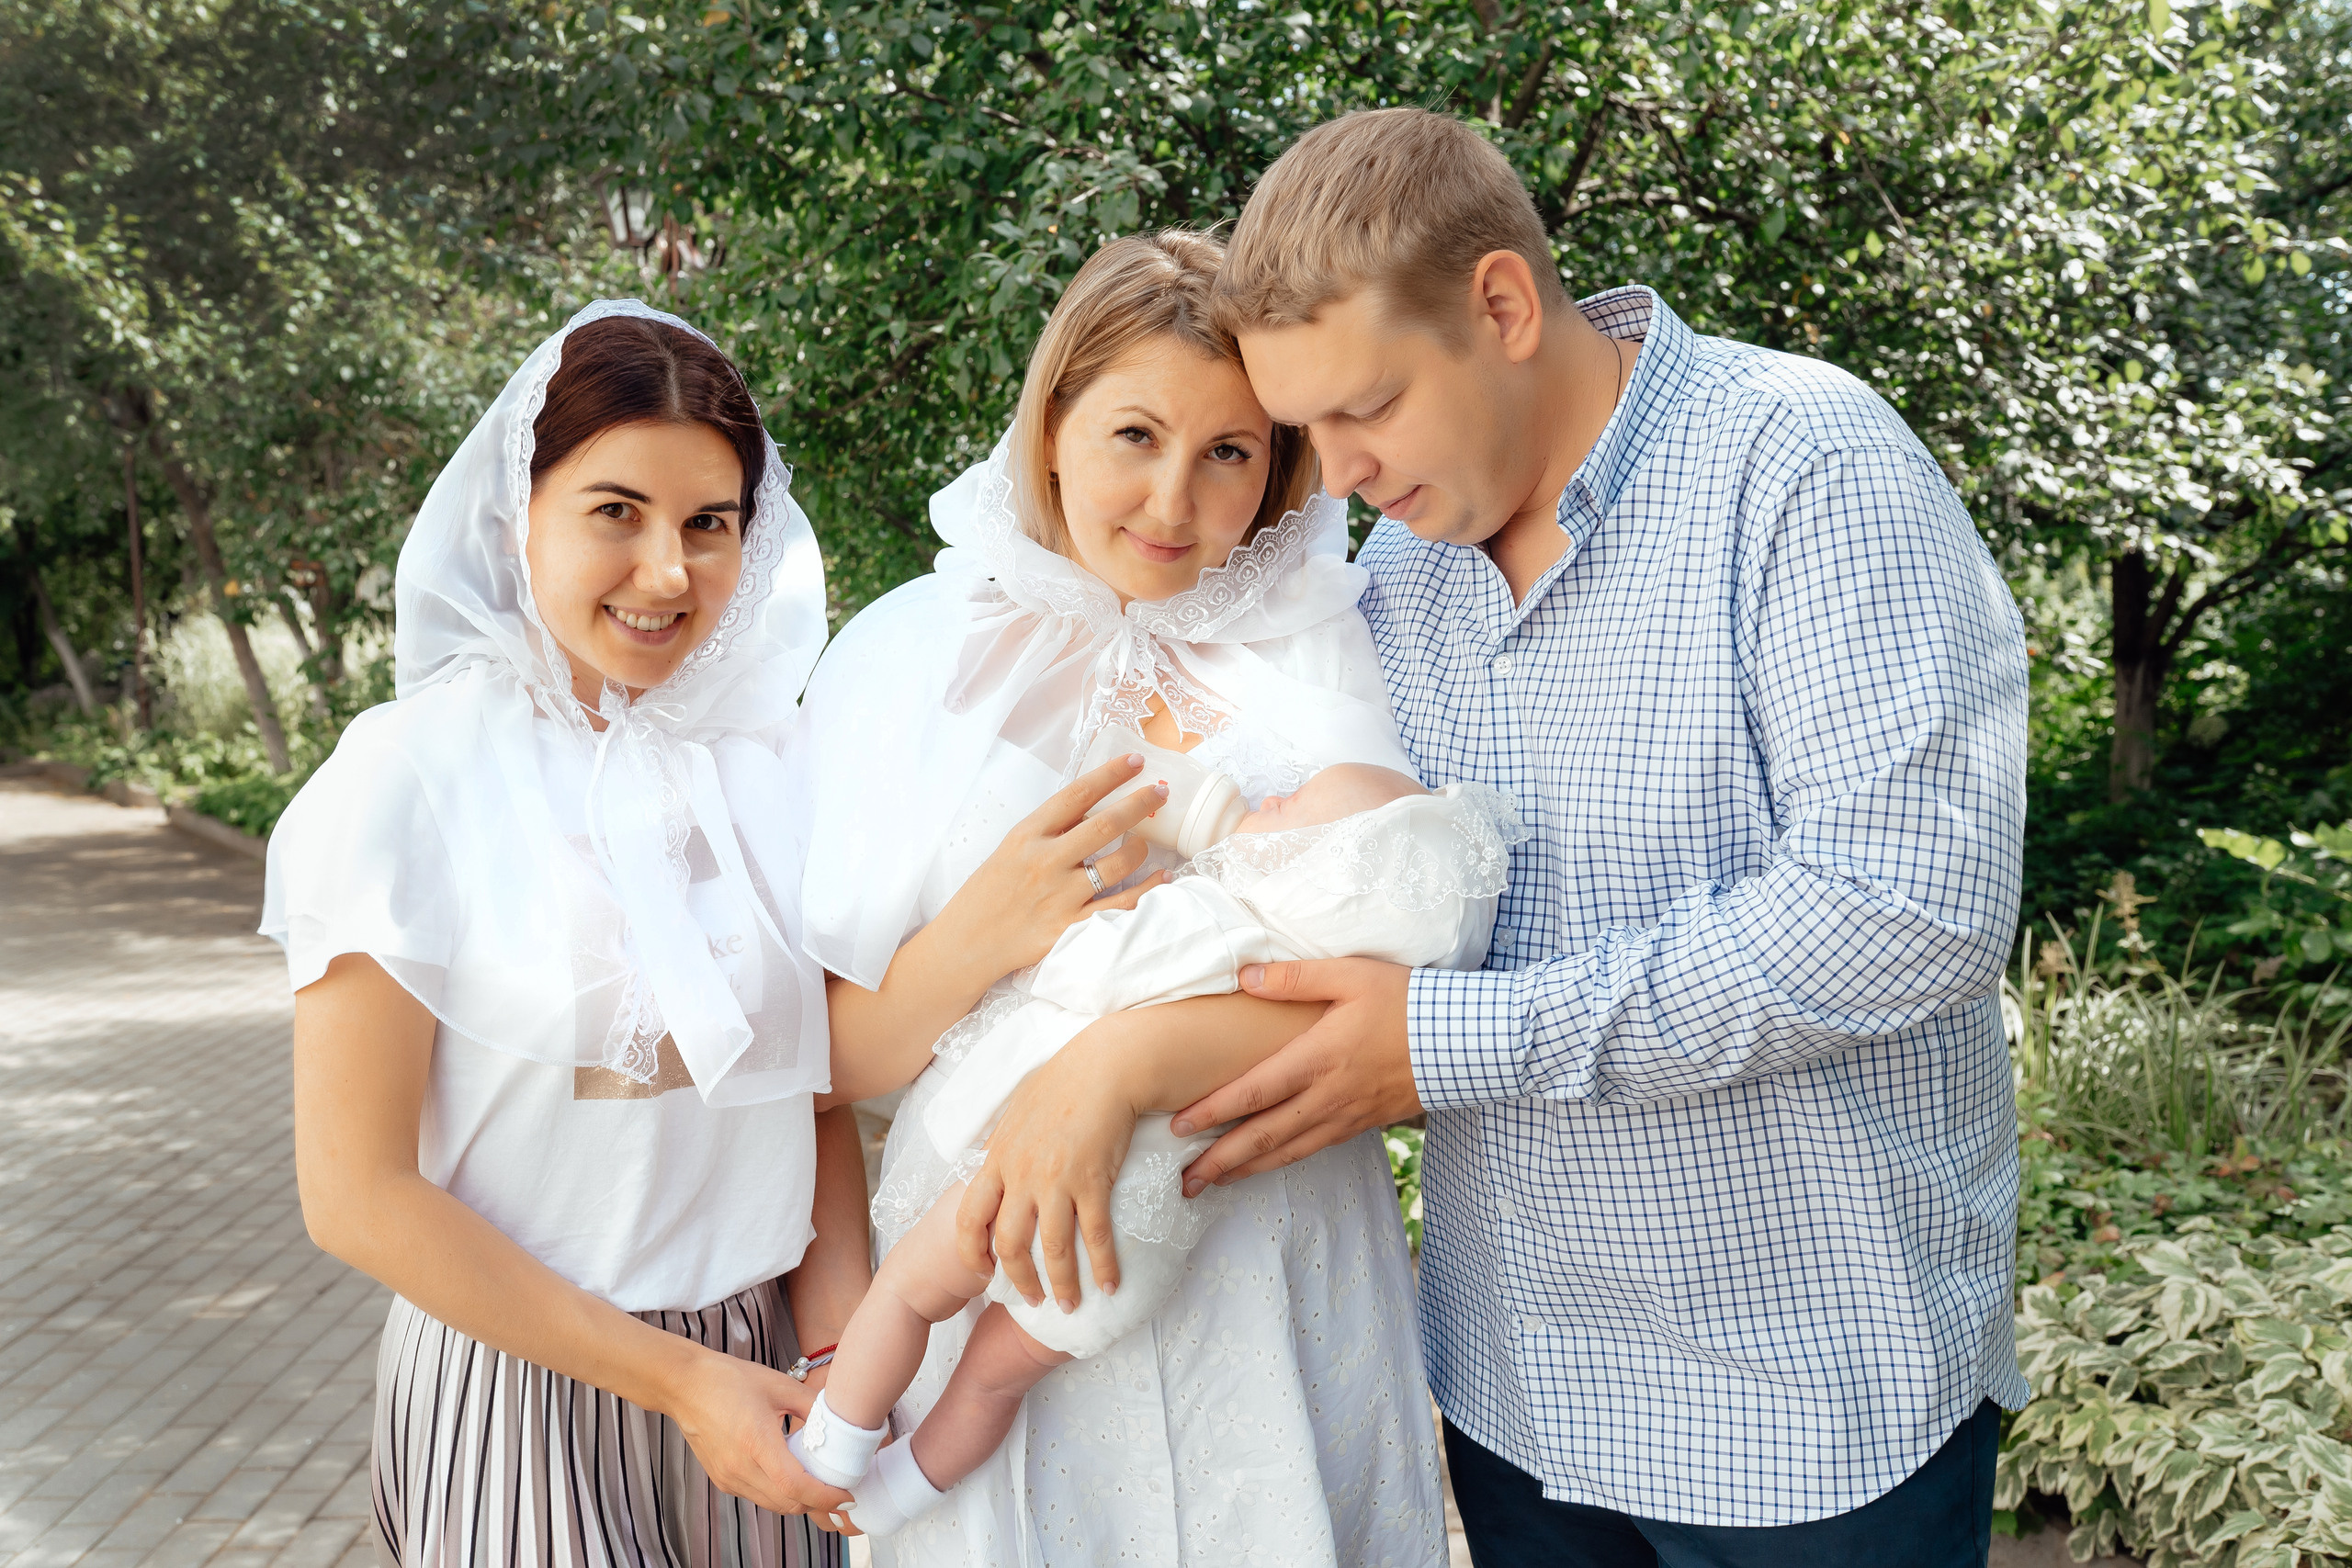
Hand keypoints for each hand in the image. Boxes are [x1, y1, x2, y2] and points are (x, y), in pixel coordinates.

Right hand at [668, 1347, 858, 1532]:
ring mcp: (729, 1477)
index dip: (825, 1496)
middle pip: (788, 1503)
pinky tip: (790, 1472)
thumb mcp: (780, 1386)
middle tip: (839, 1487)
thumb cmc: (730, 1380)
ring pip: (774, 1504)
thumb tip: (839, 1425)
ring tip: (818, 1480)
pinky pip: (758, 1496)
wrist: (686, 1386)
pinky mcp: (723, 1480)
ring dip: (799, 1499)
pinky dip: (779, 1493)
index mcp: (756, 1442)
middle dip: (818, 1501)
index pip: (796, 1486)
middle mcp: (739, 1467)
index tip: (847, 1495)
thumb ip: (813, 1406)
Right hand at [938, 754, 1170, 976]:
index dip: (1110, 774)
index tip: (1135, 761)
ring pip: (1118, 864)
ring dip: (1142, 848)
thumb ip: (1050, 829)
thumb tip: (1094, 805)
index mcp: (1028, 835)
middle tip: (1162, 792)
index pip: (1077, 795)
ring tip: (1147, 843)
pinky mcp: (1070, 928)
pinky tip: (1162, 879)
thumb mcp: (1012, 848)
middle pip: (1106, 824)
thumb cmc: (989, 892)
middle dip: (1140, 802)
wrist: (967, 943)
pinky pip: (1121, 906)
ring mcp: (1060, 896)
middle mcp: (1046, 861)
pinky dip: (1147, 890)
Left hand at [956, 1026, 1138, 1311]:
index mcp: (997, 1158)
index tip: (981, 1273)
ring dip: (1061, 1283)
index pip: (968, 1217)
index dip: (971, 1252)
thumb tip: (995, 1163)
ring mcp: (1055, 1179)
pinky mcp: (1091, 1181)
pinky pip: (1094, 1235)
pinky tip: (1110, 1284)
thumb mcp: (1019, 1113)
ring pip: (1050, 1248)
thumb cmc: (1065, 1082)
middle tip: (1030, 1300)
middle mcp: (1020, 1174)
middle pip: (1008, 1243)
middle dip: (1018, 1279)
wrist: (1105, 1066)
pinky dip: (1102, 1265)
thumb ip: (1006, 1145)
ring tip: (1070, 1305)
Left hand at [1172, 958, 1420, 1191]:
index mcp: (1318, 1058)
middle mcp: (1328, 1096)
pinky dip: (1283, 1162)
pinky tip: (1265, 1165)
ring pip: (1287, 1152)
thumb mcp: (1351, 975)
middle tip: (1184, 1181)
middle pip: (1264, 1137)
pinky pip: (1314, 1149)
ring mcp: (1346, 1116)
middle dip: (1220, 1161)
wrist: (1464, 1042)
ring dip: (1246, 1170)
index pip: (1254, 1092)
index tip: (1177, 1127)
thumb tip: (1244, 976)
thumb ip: (1294, 977)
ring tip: (1213, 1184)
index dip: (1213, 1111)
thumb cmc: (1407, 1002)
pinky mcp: (1363, 1124)